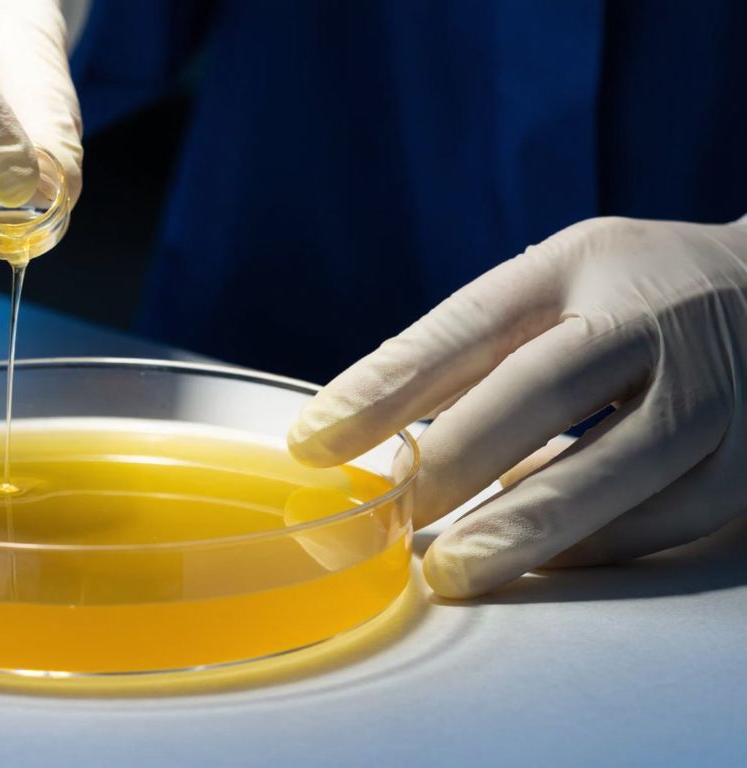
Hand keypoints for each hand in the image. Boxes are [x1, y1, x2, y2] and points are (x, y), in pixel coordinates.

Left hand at [287, 216, 746, 597]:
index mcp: (586, 263)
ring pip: (621, 467)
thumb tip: (365, 433)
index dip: (386, 384)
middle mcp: (659, 316)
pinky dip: (598, 545)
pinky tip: (541, 561)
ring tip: (455, 569)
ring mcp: (722, 388)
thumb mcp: (557, 287)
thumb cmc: (637, 297)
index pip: (470, 324)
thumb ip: (472, 350)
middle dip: (458, 459)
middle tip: (393, 519)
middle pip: (546, 388)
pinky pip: (670, 517)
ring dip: (528, 526)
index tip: (313, 441)